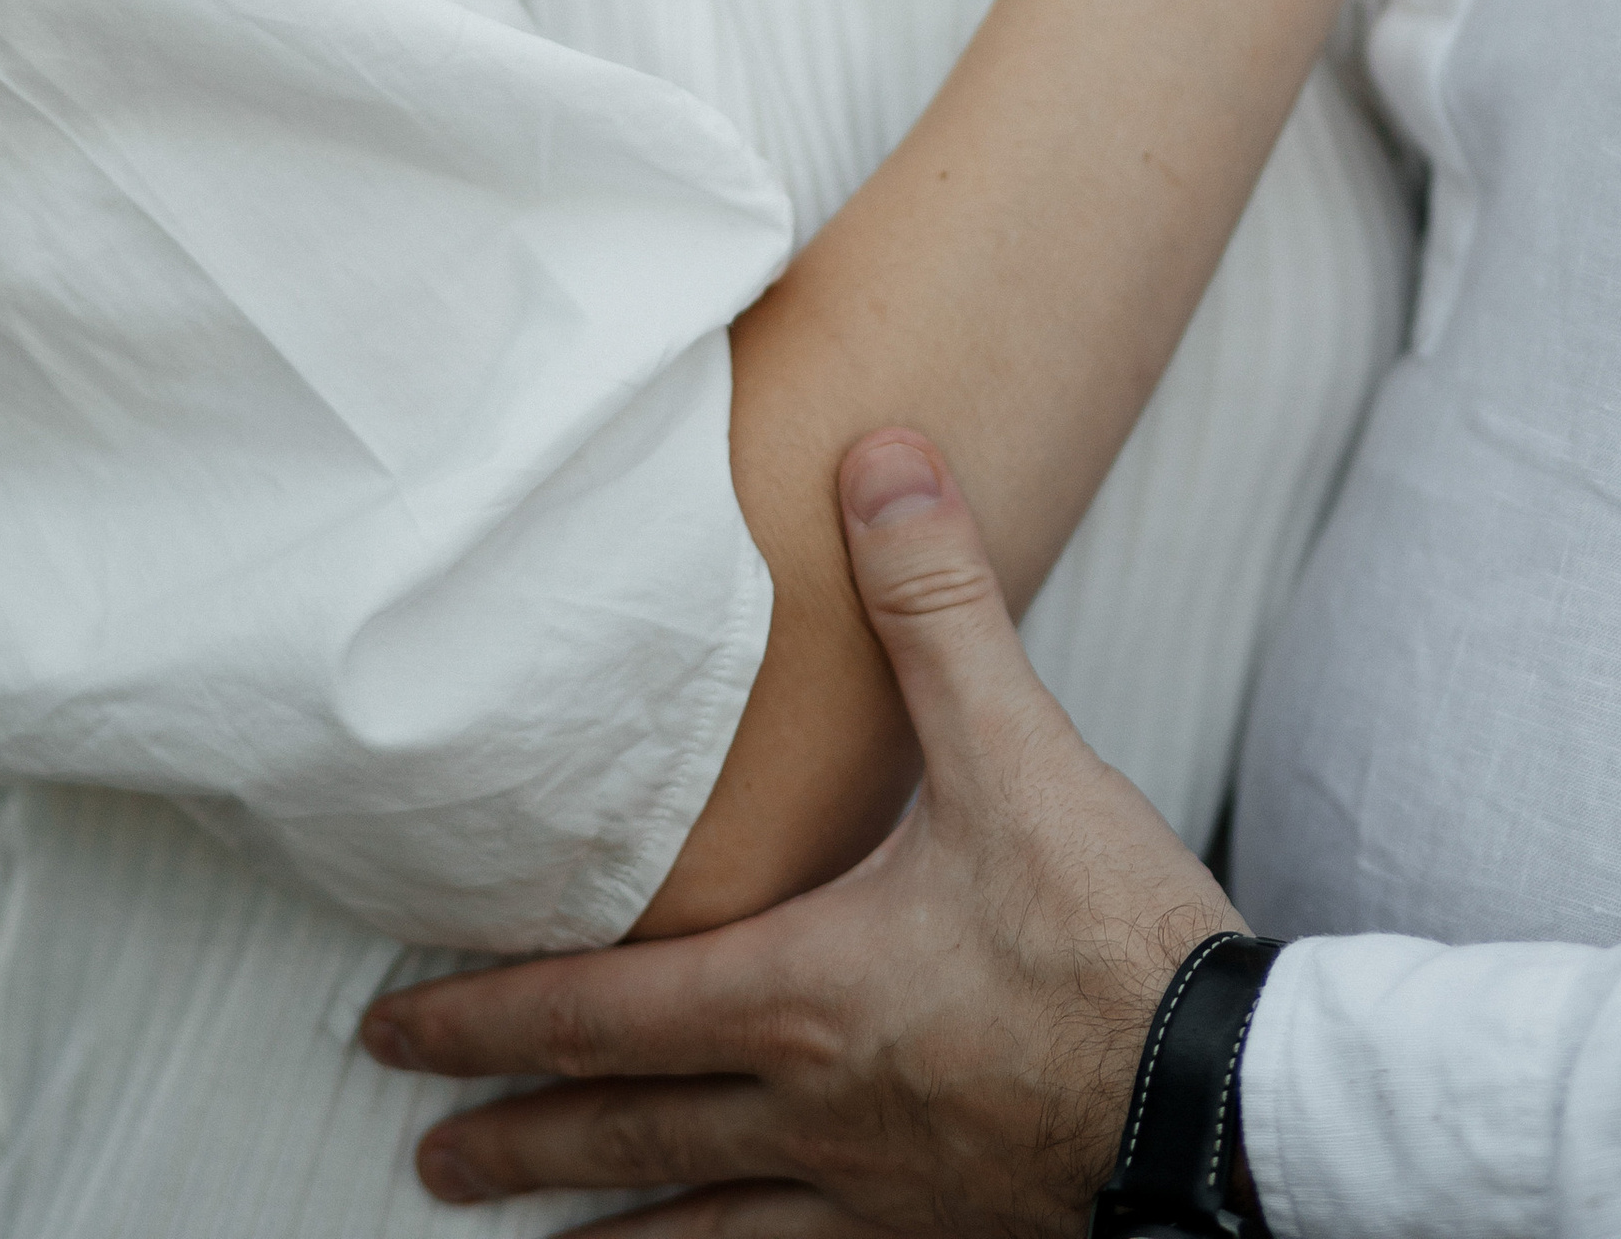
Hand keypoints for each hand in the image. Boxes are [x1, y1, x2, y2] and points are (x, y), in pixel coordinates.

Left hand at [364, 432, 1223, 1238]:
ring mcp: (873, 1191)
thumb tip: (881, 460)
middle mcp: (812, 1109)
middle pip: (625, 1135)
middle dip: (515, 1140)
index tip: (390, 1033)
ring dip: (605, 1229)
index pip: (598, 1012)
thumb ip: (936, 605)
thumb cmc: (1116, 942)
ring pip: (701, 1228)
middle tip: (424, 1154)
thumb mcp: (1018, 751)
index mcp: (801, 995)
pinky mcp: (940, 1233)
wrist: (1230, 1103)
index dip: (484, 1020)